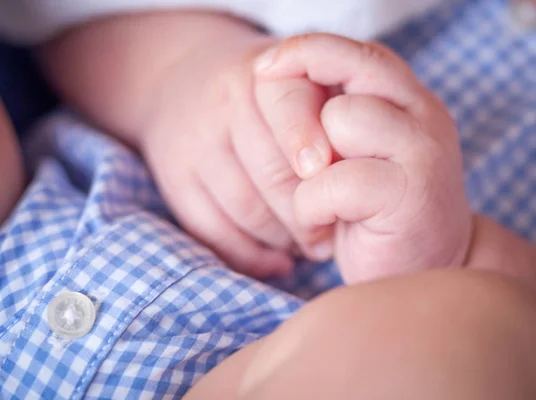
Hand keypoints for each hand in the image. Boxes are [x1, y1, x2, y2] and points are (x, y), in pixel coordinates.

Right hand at [139, 35, 333, 276]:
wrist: (180, 82)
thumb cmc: (262, 96)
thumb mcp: (295, 80)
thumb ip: (331, 113)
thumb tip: (359, 176)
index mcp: (259, 76)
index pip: (290, 105)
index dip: (310, 142)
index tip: (324, 173)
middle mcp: (220, 107)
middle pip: (273, 173)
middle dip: (309, 213)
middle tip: (332, 235)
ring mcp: (193, 146)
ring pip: (247, 210)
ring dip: (286, 240)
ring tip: (310, 246)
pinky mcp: (175, 181)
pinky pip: (216, 232)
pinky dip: (252, 257)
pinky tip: (278, 260)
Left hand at [254, 34, 472, 282]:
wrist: (426, 269)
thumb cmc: (372, 210)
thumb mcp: (346, 154)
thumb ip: (323, 117)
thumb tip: (271, 78)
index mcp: (405, 95)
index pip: (350, 49)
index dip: (303, 52)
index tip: (264, 71)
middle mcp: (421, 110)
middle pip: (339, 71)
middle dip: (294, 109)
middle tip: (298, 161)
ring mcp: (423, 148)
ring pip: (338, 120)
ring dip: (310, 170)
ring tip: (322, 200)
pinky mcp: (411, 193)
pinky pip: (331, 181)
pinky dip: (312, 208)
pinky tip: (327, 227)